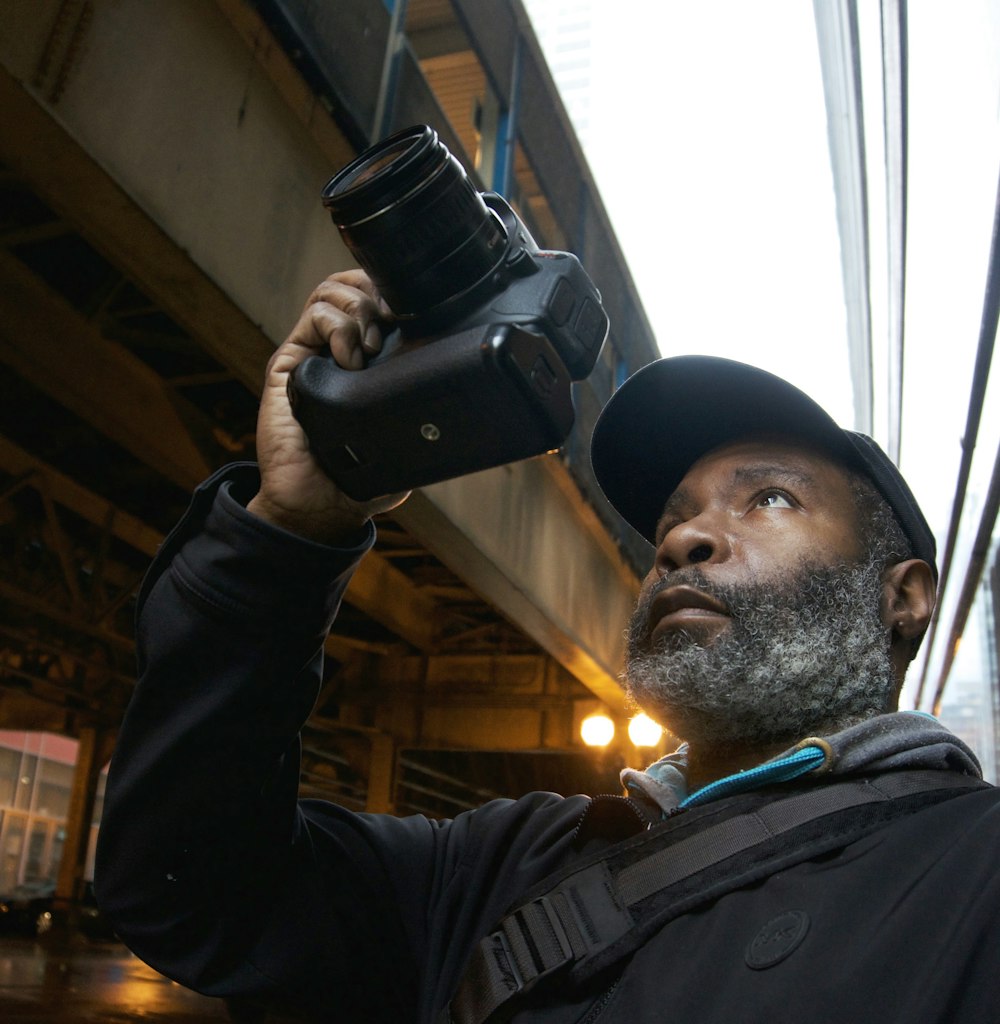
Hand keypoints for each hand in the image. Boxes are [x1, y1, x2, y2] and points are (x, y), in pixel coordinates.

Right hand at [247, 271, 408, 543]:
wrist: (319, 504)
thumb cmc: (360, 478)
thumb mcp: (407, 441)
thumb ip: (425, 418)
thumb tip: (464, 405)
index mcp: (368, 362)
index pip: (378, 301)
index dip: (395, 292)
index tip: (417, 311)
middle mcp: (337, 349)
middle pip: (354, 284)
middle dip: (377, 290)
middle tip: (395, 322)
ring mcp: (312, 353)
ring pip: (332, 291)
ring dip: (359, 307)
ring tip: (371, 346)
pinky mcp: (289, 363)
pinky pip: (313, 317)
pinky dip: (337, 325)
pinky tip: (351, 358)